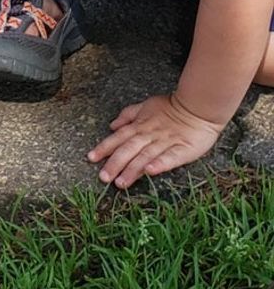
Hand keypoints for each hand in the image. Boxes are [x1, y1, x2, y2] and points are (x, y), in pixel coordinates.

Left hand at [87, 94, 223, 188]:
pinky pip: (170, 157)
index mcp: (140, 125)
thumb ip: (128, 115)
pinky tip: (150, 172)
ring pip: (145, 156)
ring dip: (132, 170)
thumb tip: (112, 126)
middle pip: (129, 149)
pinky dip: (159, 164)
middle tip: (103, 177)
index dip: (104, 147)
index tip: (91, 158)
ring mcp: (165, 142)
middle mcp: (149, 134)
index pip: (118, 137)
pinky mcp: (183, 149)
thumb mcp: (146, 105)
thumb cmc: (171, 107)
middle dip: (114, 163)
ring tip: (121, 183)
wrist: (198, 107)